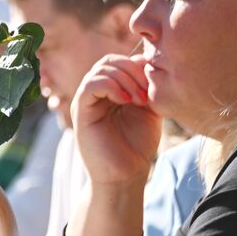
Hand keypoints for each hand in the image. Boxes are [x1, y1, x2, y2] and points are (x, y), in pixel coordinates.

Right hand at [72, 54, 162, 186]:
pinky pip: (90, 84)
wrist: (125, 175)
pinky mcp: (81, 111)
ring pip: (101, 69)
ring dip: (125, 79)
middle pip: (110, 60)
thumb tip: (146, 61)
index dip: (139, 67)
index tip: (155, 87)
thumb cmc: (137, 146)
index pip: (121, 61)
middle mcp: (97, 92)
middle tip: (147, 94)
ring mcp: (87, 100)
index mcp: (112, 90)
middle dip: (133, 71)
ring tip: (139, 100)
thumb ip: (148, 87)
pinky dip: (111, 86)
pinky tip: (125, 101)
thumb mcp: (149, 110)